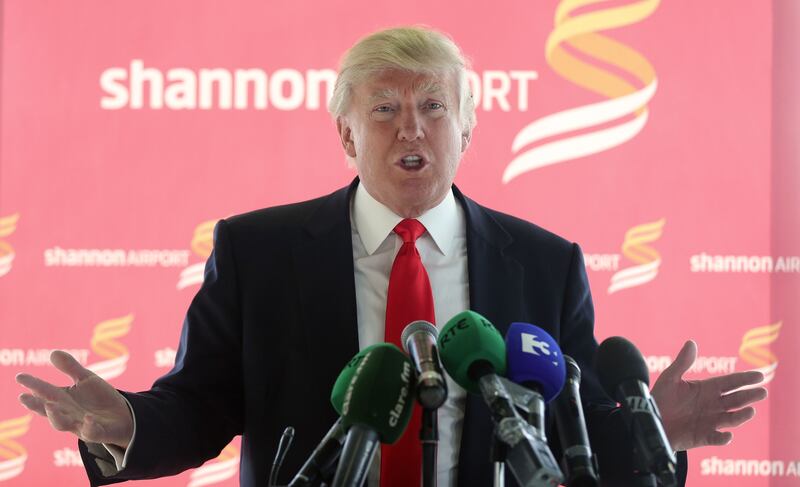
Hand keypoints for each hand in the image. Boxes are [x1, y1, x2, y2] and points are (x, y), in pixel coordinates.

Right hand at [16, 350, 133, 448]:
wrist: (123, 416)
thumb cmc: (98, 398)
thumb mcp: (86, 379)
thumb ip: (70, 368)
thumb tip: (52, 352)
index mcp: (63, 400)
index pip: (45, 392)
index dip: (33, 385)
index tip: (19, 376)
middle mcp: (67, 414)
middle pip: (49, 410)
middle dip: (36, 405)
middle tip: (23, 397)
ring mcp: (80, 425)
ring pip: (63, 425)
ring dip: (56, 417)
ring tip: (50, 406)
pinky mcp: (97, 433)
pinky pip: (91, 432)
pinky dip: (89, 426)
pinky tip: (89, 418)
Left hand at [651, 340, 766, 451]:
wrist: (650, 420)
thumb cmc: (661, 398)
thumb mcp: (670, 378)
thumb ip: (682, 362)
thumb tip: (692, 342)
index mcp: (707, 389)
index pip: (730, 383)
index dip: (744, 379)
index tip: (759, 376)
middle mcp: (712, 405)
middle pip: (736, 400)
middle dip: (749, 396)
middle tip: (762, 392)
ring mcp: (710, 421)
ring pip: (730, 418)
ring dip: (741, 416)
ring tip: (750, 411)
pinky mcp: (703, 437)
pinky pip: (715, 438)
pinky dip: (722, 438)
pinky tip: (727, 435)